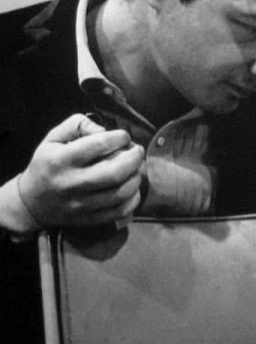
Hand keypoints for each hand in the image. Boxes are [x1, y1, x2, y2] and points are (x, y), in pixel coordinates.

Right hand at [17, 114, 143, 228]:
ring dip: (136, 177)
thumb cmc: (47, 164)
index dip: (119, 137)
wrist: (30, 202)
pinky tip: (131, 187)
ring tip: (136, 168)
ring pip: (121, 193)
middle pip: (113, 173)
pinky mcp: (89, 219)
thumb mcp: (53, 138)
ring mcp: (81, 204)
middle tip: (137, 151)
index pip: (98, 145)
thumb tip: (104, 129)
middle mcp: (71, 183)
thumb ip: (77, 125)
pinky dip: (133, 198)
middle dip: (134, 158)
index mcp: (60, 160)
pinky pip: (120, 211)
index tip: (124, 136)